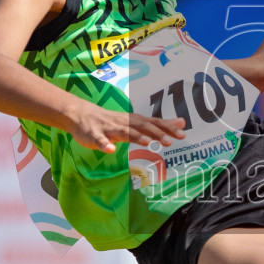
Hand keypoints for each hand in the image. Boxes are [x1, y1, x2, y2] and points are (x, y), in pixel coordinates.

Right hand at [68, 103, 186, 153]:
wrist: (80, 114)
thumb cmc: (112, 120)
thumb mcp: (136, 121)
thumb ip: (158, 124)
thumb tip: (182, 123)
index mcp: (134, 121)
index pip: (154, 123)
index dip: (168, 128)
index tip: (182, 134)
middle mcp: (124, 122)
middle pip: (142, 126)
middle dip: (156, 133)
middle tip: (170, 142)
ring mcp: (109, 128)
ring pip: (123, 132)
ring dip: (135, 136)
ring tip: (147, 143)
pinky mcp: (94, 135)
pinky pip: (100, 140)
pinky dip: (105, 144)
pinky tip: (110, 150)